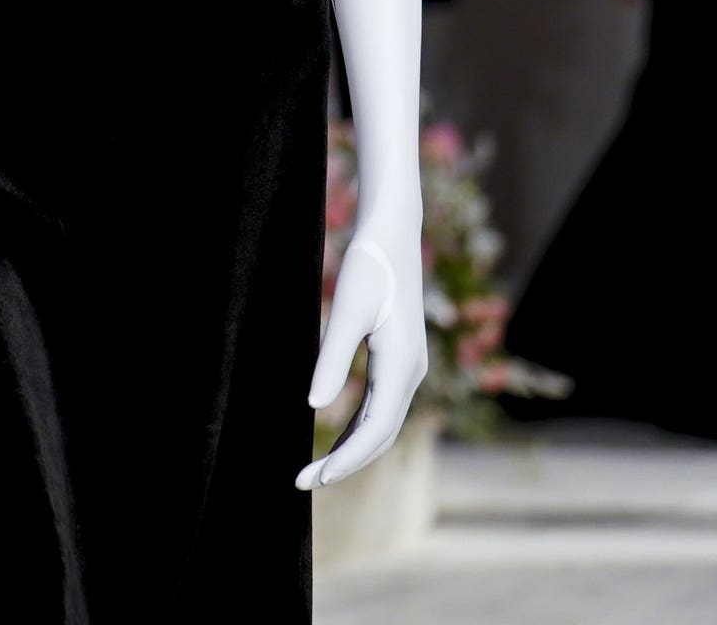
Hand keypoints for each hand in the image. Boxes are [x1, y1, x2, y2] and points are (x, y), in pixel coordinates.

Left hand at [297, 228, 427, 490]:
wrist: (392, 233)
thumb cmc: (368, 266)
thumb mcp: (347, 309)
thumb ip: (332, 358)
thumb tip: (314, 406)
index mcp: (401, 366)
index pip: (375, 430)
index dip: (347, 459)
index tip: (316, 478)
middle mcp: (411, 373)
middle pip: (381, 435)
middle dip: (346, 462)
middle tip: (305, 481)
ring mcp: (408, 368)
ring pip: (383, 424)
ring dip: (352, 448)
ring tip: (317, 469)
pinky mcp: (399, 360)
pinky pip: (381, 406)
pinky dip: (359, 427)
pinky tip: (337, 436)